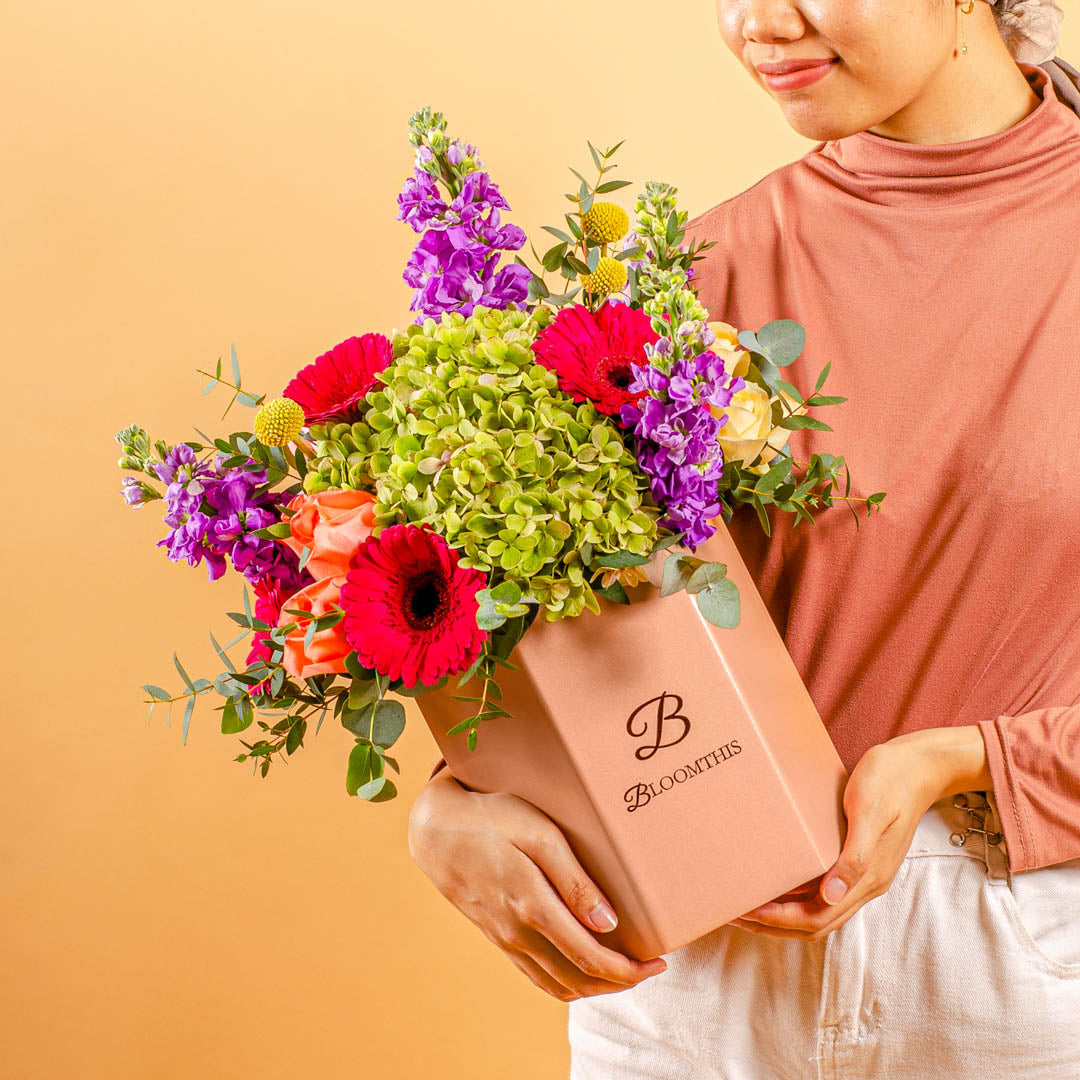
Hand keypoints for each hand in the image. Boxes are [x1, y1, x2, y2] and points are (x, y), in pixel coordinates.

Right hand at [408, 765, 668, 1000]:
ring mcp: (504, 938)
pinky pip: (535, 975)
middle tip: (650, 968)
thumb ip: (574, 879)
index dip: (628, 970)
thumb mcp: (538, 833)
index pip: (590, 959)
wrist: (434, 827)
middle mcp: (518, 933)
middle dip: (619, 983)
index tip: (657, 962)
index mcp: (533, 908)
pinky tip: (580, 967)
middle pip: (577, 980)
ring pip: (556, 984)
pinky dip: (565, 982)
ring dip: (594, 987)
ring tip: (623, 970)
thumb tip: (607, 922)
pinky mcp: (495, 935)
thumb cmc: (492, 817)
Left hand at [728, 726, 991, 941]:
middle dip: (775, 925)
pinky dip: (797, 895)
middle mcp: (866, 883)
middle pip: (816, 923)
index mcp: (869, 876)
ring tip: (749, 903)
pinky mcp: (859, 859)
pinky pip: (824, 891)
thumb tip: (831, 894)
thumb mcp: (869, 811)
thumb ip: (855, 855)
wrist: (920, 765)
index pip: (819, 917)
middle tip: (736, 913)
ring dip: (784, 914)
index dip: (781, 920)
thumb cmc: (891, 779)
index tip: (747, 912)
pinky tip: (776, 881)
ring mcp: (864, 874)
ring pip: (820, 911)